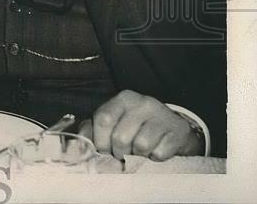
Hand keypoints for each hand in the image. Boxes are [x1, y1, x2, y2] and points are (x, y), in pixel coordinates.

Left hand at [79, 90, 203, 159]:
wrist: (172, 128)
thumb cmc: (136, 126)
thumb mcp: (114, 121)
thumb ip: (93, 128)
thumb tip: (80, 141)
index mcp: (123, 98)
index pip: (104, 119)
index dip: (100, 140)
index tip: (103, 149)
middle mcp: (142, 103)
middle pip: (121, 137)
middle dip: (119, 152)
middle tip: (123, 153)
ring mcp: (161, 116)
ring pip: (141, 146)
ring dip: (137, 155)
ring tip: (138, 151)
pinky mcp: (177, 131)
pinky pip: (159, 153)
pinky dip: (155, 158)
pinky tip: (155, 150)